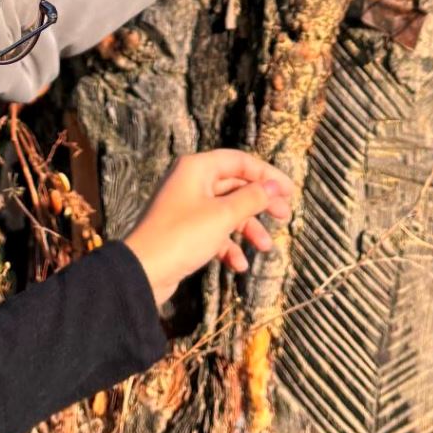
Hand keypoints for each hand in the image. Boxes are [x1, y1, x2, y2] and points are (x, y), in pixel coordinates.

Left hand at [121, 150, 293, 307]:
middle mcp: (190, 182)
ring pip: (226, 212)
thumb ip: (253, 198)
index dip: (267, 174)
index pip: (239, 161)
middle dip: (260, 204)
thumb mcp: (223, 215)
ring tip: (265, 248)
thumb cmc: (182, 236)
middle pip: (235, 186)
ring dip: (247, 229)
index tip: (289, 191)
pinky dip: (228, 246)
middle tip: (284, 217)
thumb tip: (275, 185)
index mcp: (197, 168)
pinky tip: (238, 266)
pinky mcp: (183, 232)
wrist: (143, 271)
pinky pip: (213, 232)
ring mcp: (186, 207)